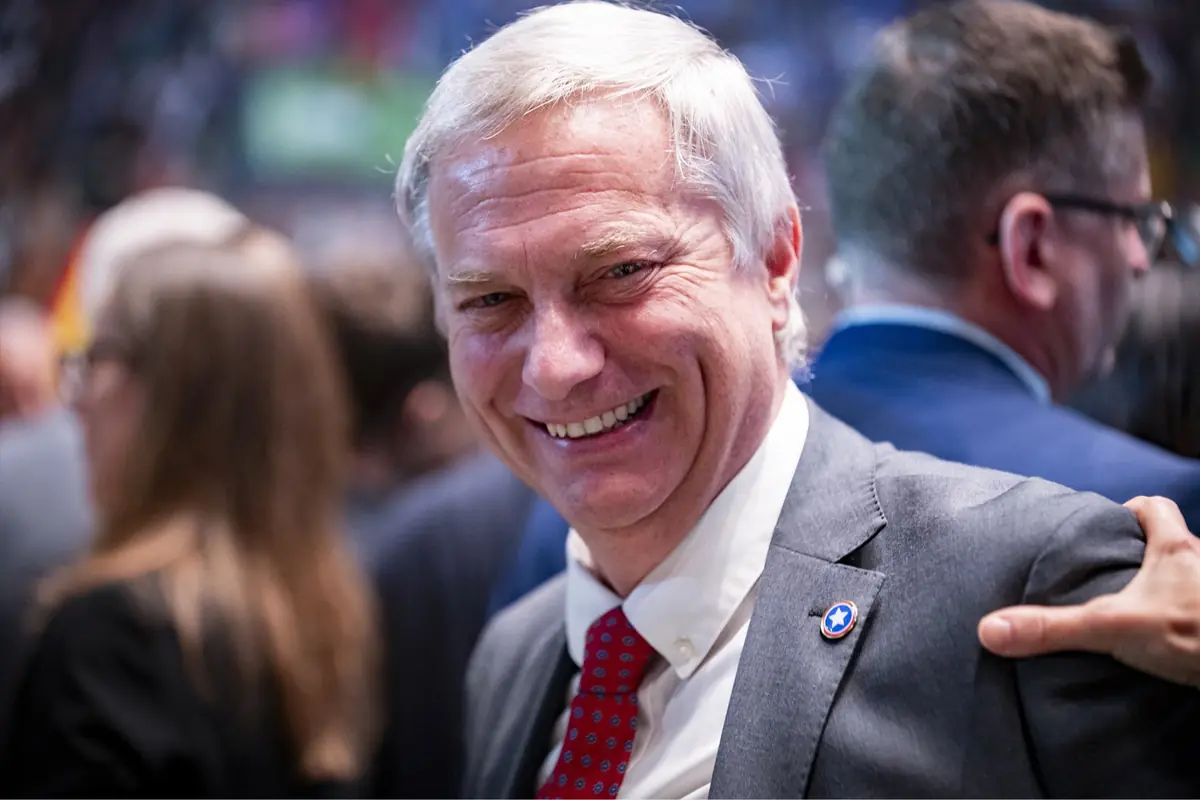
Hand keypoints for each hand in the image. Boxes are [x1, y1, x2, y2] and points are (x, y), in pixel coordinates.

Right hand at [978, 496, 1199, 687]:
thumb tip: (990, 630)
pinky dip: (1190, 620)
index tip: (1106, 528)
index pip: (1154, 507)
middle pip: (1174, 544)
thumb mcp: (1113, 629)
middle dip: (1145, 558)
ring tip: (1142, 616)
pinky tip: (1174, 645)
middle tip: (1114, 580)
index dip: (1130, 511)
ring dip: (1172, 591)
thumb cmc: (1194, 634)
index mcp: (1174, 549)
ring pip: (1192, 579)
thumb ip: (1052, 628)